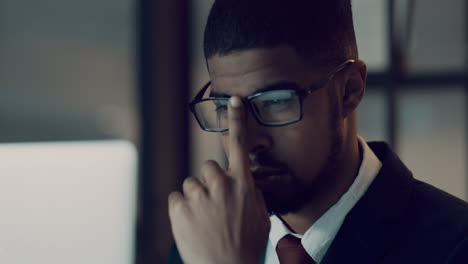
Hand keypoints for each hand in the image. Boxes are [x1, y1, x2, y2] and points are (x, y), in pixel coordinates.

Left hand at [168, 96, 270, 263]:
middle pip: (207, 167)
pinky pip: (176, 198)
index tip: (235, 101)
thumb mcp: (260, 219)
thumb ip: (252, 195)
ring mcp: (199, 196)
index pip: (240, 146)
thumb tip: (245, 183)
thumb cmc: (245, 248)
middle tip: (213, 206)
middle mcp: (220, 185)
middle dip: (209, 182)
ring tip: (203, 221)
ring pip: (190, 184)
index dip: (237, 120)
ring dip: (195, 198)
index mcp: (242, 185)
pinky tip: (191, 225)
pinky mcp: (179, 208)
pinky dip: (181, 209)